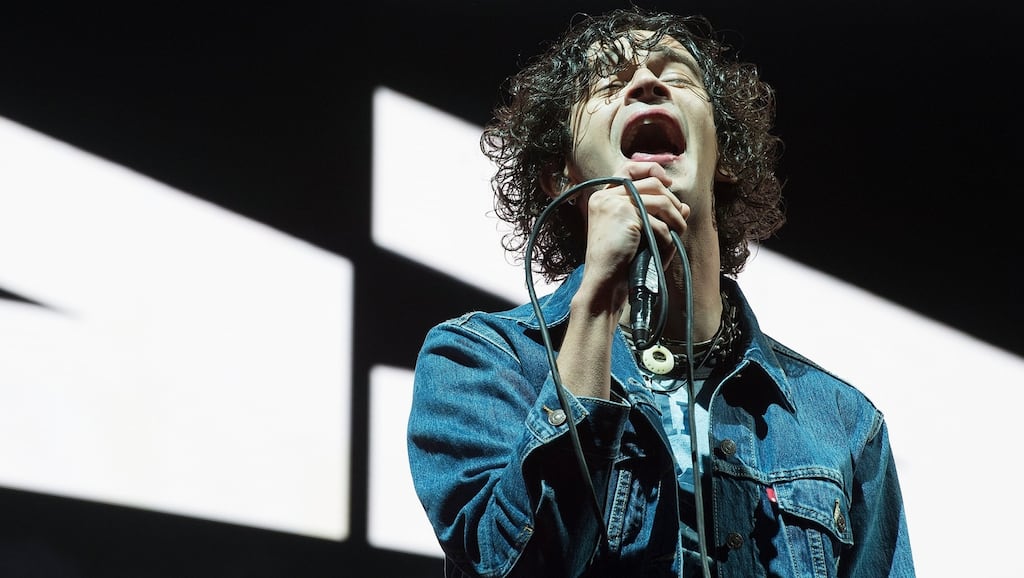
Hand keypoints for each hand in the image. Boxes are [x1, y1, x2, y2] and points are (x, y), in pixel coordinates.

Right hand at [579, 162, 688, 289]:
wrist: (604, 284)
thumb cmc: (620, 264)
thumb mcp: (640, 235)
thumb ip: (660, 217)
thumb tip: (685, 207)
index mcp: (603, 199)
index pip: (628, 168)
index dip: (651, 169)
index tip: (667, 183)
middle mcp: (605, 196)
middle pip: (652, 183)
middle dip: (672, 201)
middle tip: (679, 221)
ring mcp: (613, 203)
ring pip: (660, 199)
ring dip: (675, 218)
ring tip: (678, 233)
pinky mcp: (623, 214)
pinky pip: (658, 221)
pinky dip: (667, 235)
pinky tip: (664, 247)